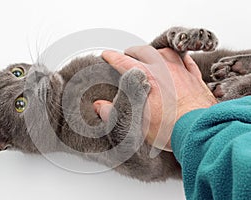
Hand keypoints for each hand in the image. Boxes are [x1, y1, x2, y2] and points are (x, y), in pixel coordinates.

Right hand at [94, 46, 216, 150]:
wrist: (200, 130)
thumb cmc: (171, 128)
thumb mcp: (135, 124)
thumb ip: (114, 114)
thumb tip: (100, 107)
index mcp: (146, 78)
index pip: (123, 62)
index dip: (112, 57)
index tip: (107, 55)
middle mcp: (163, 70)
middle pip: (144, 51)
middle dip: (133, 52)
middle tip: (127, 55)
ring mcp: (180, 71)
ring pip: (166, 52)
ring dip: (156, 52)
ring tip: (151, 56)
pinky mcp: (194, 78)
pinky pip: (186, 61)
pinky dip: (180, 59)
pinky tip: (178, 61)